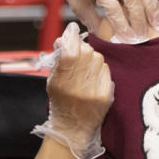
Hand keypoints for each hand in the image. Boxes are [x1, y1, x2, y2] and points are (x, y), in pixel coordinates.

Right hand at [40, 22, 113, 158]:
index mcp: (61, 82)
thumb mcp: (52, 80)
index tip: (72, 29)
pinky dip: (100, 69)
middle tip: (78, 52)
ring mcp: (94, 91)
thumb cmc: (60, 102)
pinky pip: (106, 70)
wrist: (72, 129)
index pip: (69, 51)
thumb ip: (58, 59)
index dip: (71, 36)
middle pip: (86, 52)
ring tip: (85, 67)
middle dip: (81, 48)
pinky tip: (94, 77)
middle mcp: (78, 86)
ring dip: (92, 58)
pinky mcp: (106, 95)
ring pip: (98, 58)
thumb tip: (65, 38)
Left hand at [54, 0, 158, 42]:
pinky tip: (157, 11)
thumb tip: (107, 37)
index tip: (127, 39)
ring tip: (158, 25)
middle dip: (139, 18)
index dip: (121, 24)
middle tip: (143, 36)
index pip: (112, 5)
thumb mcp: (77, 2)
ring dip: (151, 8)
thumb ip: (91, 19)